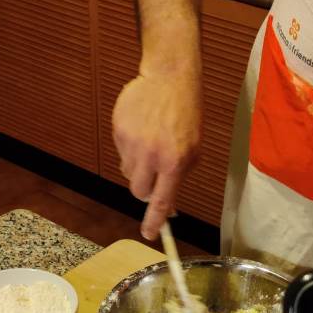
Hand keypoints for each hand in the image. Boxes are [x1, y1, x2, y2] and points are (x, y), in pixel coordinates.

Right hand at [112, 67, 201, 239]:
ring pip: (128, 171)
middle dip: (144, 188)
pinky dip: (130, 147)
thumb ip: (179, 177)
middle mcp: (151, 155)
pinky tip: (142, 130)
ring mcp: (132, 142)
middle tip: (153, 174)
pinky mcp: (118, 130)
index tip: (149, 234)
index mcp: (174, 162)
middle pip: (138, 191)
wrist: (169, 78)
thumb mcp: (194, 149)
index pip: (161, 201)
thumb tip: (169, 205)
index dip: (154, 221)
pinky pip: (121, 151)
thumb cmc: (185, 114)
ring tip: (150, 142)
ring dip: (138, 166)